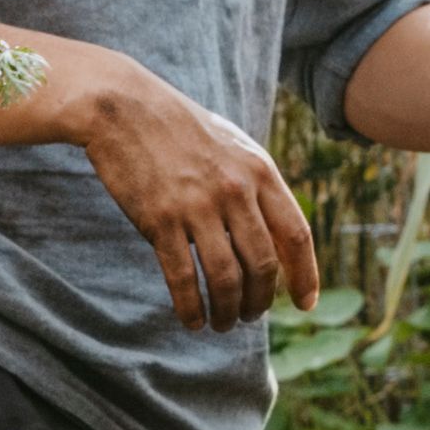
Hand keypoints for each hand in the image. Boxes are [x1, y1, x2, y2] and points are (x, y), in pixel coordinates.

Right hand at [74, 66, 318, 328]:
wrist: (124, 106)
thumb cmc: (179, 128)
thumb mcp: (232, 146)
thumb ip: (257, 185)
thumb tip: (278, 235)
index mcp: (259, 171)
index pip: (296, 235)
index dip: (305, 275)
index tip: (304, 304)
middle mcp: (234, 191)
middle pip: (262, 265)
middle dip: (259, 301)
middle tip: (249, 316)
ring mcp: (197, 206)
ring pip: (226, 278)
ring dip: (227, 311)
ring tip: (222, 324)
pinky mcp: (160, 220)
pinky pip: (183, 278)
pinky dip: (190, 308)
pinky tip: (192, 321)